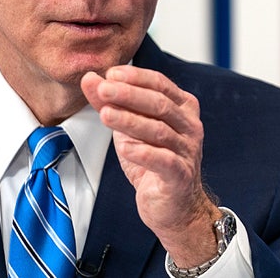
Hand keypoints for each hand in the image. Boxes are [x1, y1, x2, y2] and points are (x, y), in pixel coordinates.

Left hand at [80, 66, 221, 266]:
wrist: (173, 205)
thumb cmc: (153, 162)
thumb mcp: (128, 128)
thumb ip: (110, 102)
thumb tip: (90, 78)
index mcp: (182, 107)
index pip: (160, 83)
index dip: (135, 77)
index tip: (110, 73)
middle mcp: (190, 126)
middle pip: (159, 103)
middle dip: (129, 94)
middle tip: (104, 89)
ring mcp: (188, 151)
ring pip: (159, 130)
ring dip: (130, 120)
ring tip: (105, 114)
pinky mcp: (181, 176)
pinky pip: (163, 161)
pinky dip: (143, 153)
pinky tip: (124, 148)